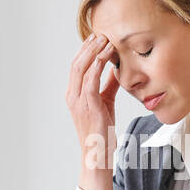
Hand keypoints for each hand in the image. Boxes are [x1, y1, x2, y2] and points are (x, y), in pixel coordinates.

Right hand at [65, 31, 120, 189]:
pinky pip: (91, 78)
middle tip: (102, 33)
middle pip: (76, 62)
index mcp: (74, 95)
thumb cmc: (102, 133)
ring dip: (94, 51)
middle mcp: (73, 96)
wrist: (98, 156)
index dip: (86, 50)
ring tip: (105, 39)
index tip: (98, 38)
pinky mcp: (89, 105)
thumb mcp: (106, 103)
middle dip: (89, 46)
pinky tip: (109, 55)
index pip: (77, 66)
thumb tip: (116, 69)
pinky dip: (99, 64)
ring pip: (81, 67)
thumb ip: (109, 85)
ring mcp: (78, 100)